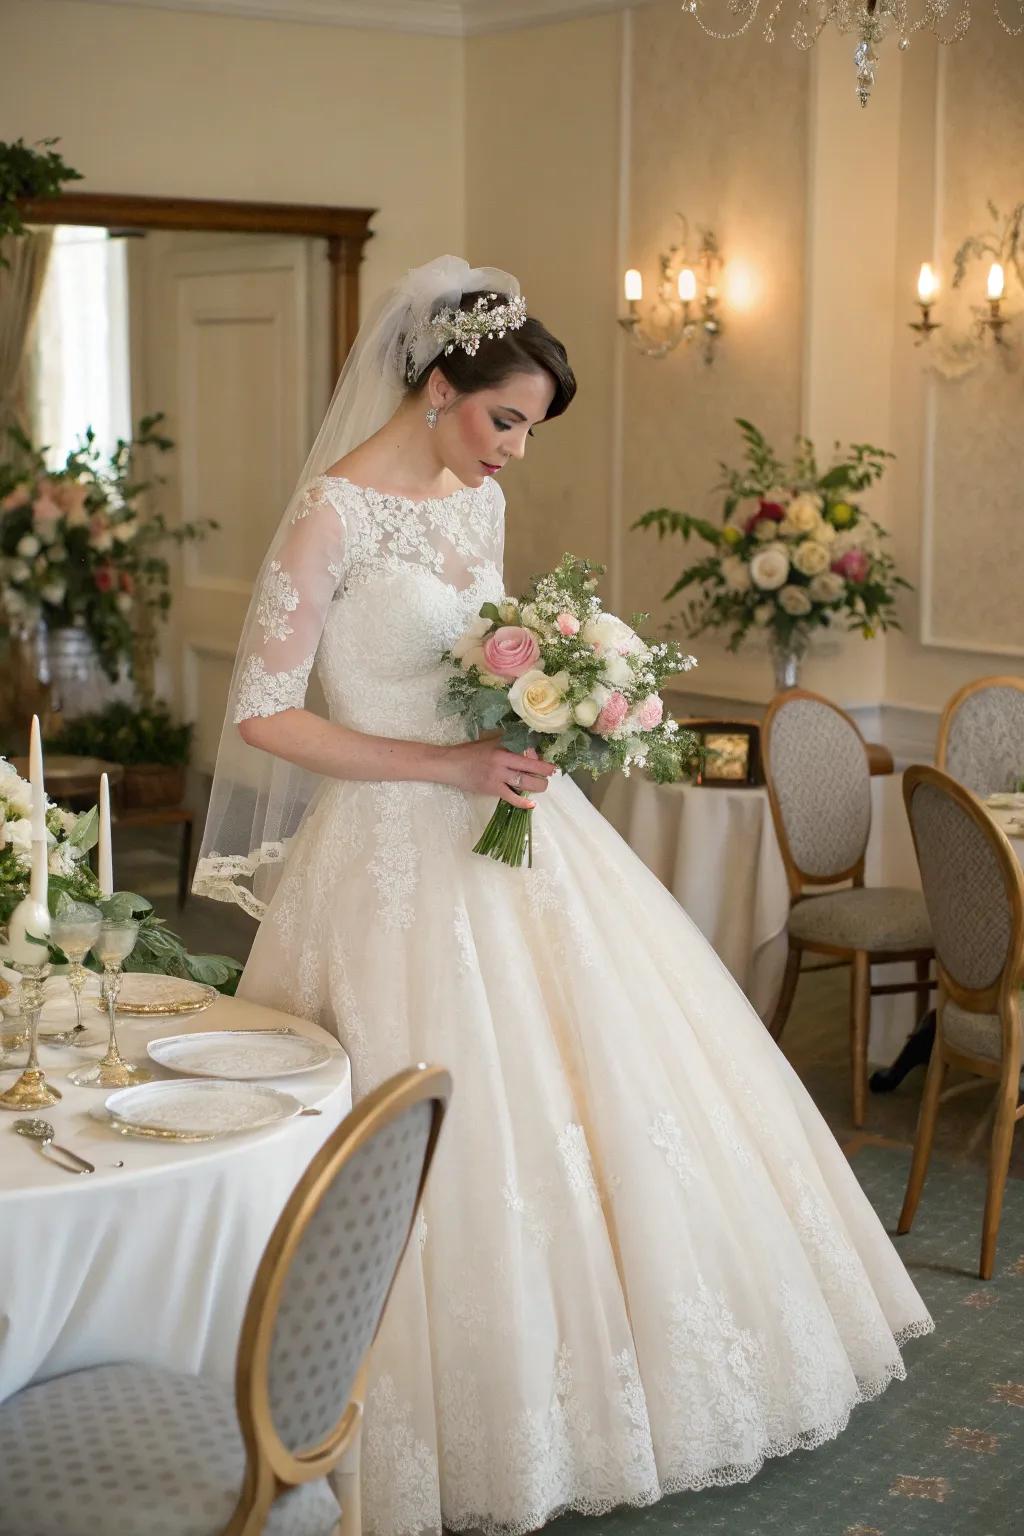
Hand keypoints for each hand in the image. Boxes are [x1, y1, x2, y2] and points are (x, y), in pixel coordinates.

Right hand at [440, 742, 556, 807]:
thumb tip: (527, 747)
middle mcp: (502, 760)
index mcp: (503, 747)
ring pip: (525, 782)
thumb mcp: (490, 742)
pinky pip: (512, 797)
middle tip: (552, 772)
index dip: (539, 756)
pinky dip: (523, 802)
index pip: (528, 750)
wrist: (451, 764)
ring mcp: (498, 776)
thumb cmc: (470, 752)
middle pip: (531, 767)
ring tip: (543, 785)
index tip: (544, 760)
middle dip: (545, 771)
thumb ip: (507, 743)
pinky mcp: (492, 789)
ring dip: (538, 785)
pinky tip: (531, 804)